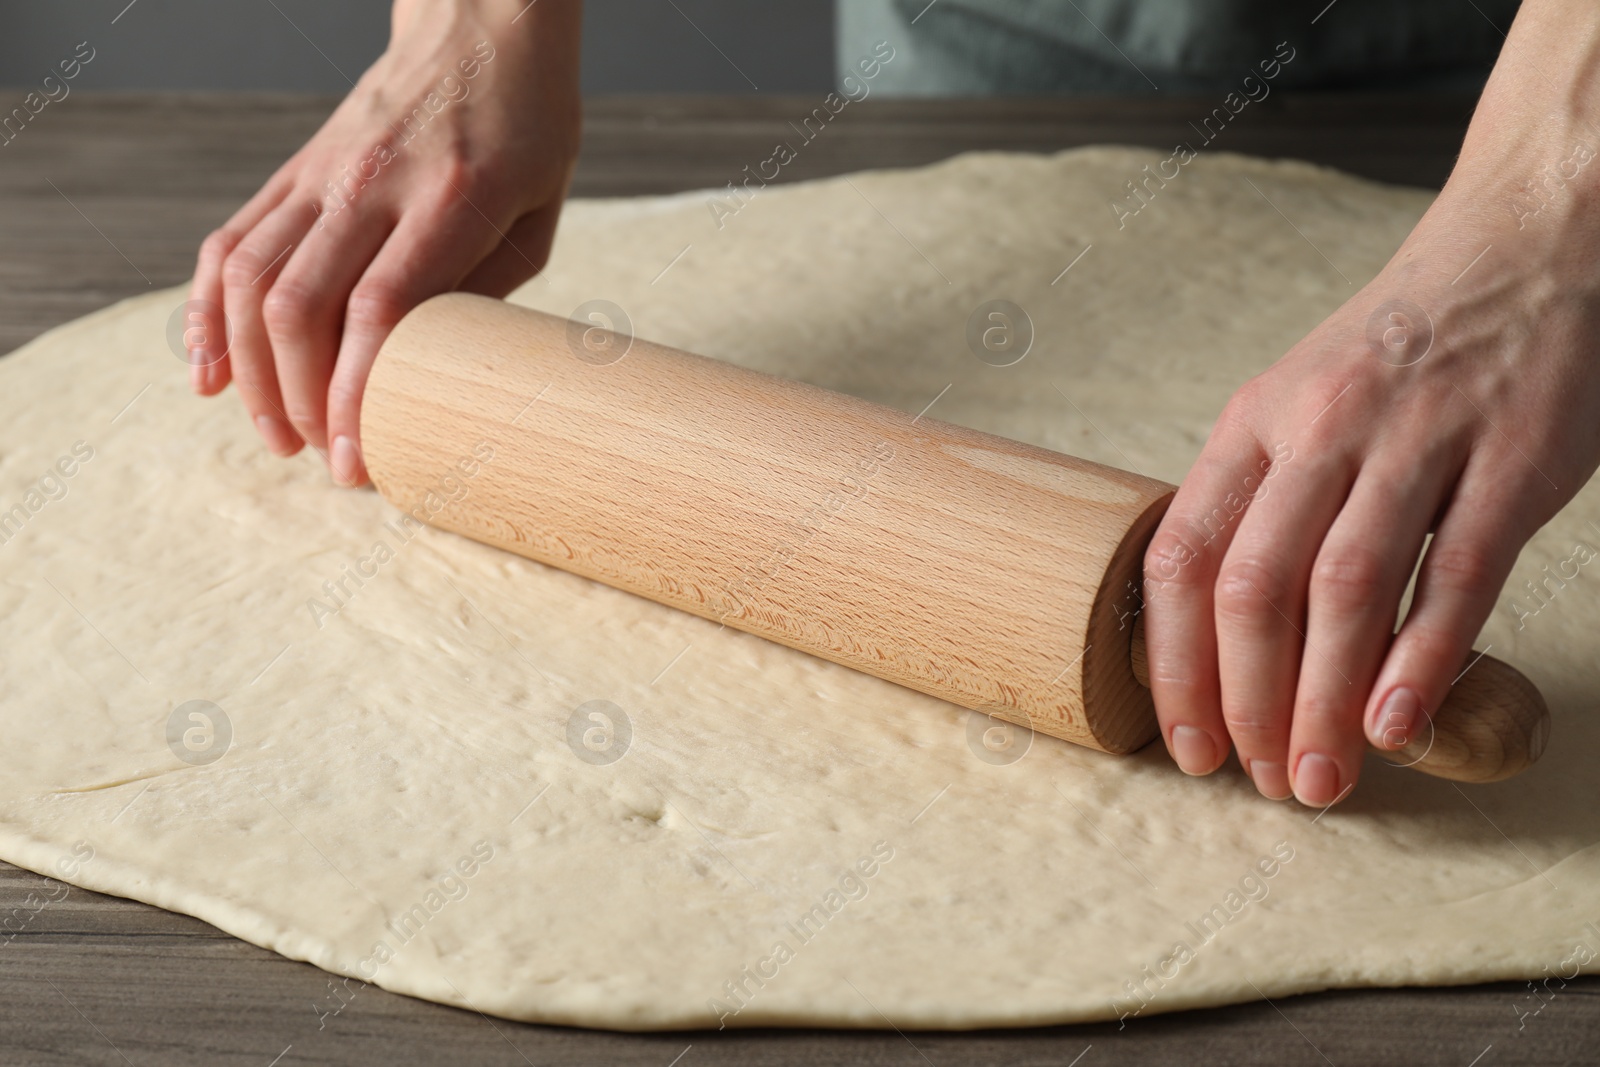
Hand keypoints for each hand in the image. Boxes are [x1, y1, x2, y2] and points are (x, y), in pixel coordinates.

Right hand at [186, 0, 580, 485]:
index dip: (355, 394)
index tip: (355, 459)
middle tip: (320, 458)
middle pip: (301, 306)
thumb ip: (485, 289)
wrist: (479, 28)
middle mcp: (371, 184)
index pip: (379, 310)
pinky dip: (207, 313)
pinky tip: (209, 371)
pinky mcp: (293, 170)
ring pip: (252, 279)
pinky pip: (231, 242)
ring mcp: (321, 174)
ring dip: (251, 371)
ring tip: (275, 434)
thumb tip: (428, 374)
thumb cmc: (527, 128)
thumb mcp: (539, 213)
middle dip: (299, 400)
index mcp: (451, 198)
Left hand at [1142, 0, 1599, 804]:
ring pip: (1344, 590)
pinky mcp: (1512, 457)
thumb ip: (1257, 501)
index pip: (1181, 556)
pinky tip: (1396, 724)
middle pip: (1254, 586)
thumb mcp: (1295, 402)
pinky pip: (1454, 572)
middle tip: (1258, 779)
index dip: (1173, 662)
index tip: (1185, 741)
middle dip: (1245, 700)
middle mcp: (1319, 428)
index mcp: (1251, 422)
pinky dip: (1421, 657)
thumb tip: (1216, 633)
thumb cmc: (1396, 349)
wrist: (1521, 248)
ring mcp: (1417, 440)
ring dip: (1322, 699)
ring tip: (1318, 777)